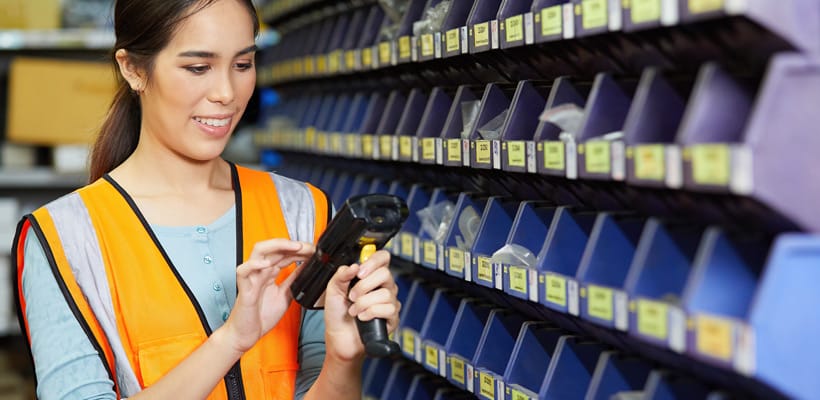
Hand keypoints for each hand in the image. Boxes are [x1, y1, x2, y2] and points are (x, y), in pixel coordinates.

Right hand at [221, 239, 314, 353]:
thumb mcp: (285, 295)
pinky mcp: (244, 289)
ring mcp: (251, 278)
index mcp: (269, 273)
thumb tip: (306, 267)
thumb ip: (293, 281)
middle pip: (274, 248)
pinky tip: (267, 264)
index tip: (314, 251)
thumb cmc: (261, 316)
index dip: (299, 250)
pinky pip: (243, 271)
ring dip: (277, 246)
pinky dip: (254, 265)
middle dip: (293, 245)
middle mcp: (260, 272)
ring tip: (294, 247)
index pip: (284, 253)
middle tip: (309, 247)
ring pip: (258, 252)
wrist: (246, 335)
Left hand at [322, 250, 399, 361]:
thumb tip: (354, 266)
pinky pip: (388, 309)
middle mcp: (382, 286)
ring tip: (354, 310)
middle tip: (352, 296)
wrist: (339, 337)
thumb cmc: (338, 314)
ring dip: (364, 303)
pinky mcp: (392, 317)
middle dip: (364, 286)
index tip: (360, 272)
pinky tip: (363, 317)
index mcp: (370, 276)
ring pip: (385, 293)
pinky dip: (371, 313)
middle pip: (385, 274)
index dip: (374, 261)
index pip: (383, 258)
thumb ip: (341, 275)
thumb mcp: (333, 290)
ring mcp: (389, 301)